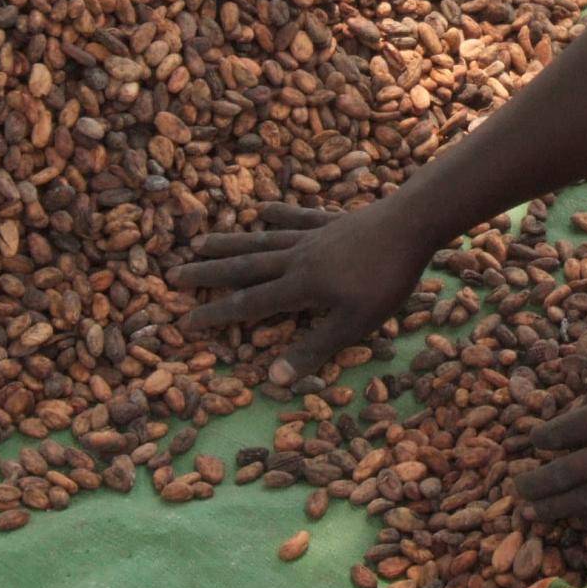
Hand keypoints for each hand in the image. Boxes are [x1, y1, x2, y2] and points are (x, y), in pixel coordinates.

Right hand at [170, 202, 431, 384]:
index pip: (249, 305)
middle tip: (175, 274)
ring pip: (262, 240)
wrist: (411, 224)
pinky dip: (278, 214)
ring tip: (201, 241)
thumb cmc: (386, 279)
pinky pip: (297, 218)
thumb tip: (273, 379)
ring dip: (231, 243)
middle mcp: (298, 258)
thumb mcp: (354, 323)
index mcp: (300, 286)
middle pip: (246, 267)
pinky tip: (261, 209)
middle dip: (209, 274)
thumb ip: (314, 348)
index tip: (184, 323)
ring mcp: (314, 235)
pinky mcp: (332, 221)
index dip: (216, 315)